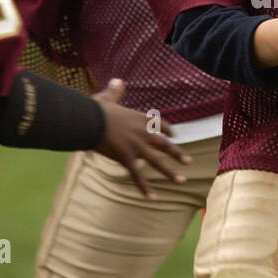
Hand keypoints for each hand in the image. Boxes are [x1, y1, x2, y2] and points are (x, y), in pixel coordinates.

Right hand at [92, 79, 191, 195]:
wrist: (89, 121)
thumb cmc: (96, 109)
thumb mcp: (108, 98)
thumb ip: (116, 91)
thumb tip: (118, 80)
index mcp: (139, 118)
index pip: (159, 125)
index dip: (167, 130)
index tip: (175, 135)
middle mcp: (142, 133)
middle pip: (164, 145)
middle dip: (177, 153)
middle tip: (188, 161)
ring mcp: (136, 147)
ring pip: (157, 162)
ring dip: (170, 172)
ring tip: (182, 180)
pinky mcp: (126, 158)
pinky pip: (137, 175)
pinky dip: (144, 187)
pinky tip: (152, 197)